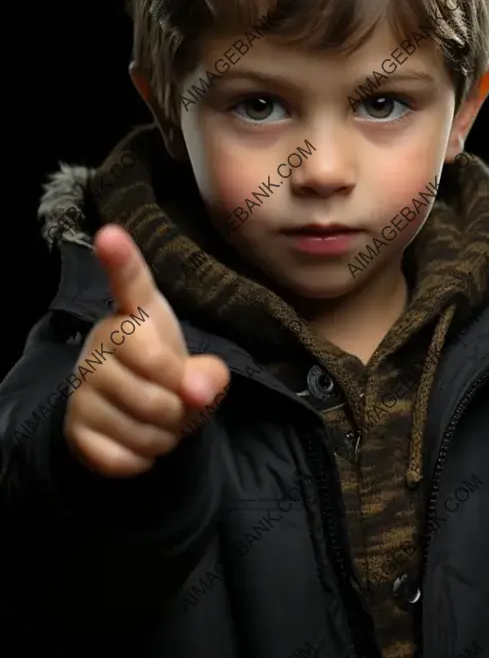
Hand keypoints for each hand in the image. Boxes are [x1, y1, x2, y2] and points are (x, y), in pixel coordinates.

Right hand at [64, 224, 229, 477]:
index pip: (129, 282)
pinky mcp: (74, 426)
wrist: (129, 419)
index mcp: (135, 315)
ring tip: (158, 421)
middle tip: (176, 401)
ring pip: (145, 423)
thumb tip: (197, 391)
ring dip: (166, 435)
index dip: (121, 259)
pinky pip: (124, 455)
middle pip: (158, 375)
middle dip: (182, 402)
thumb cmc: (166, 380)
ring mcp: (82, 384)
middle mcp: (101, 340)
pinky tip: (136, 441)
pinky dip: (143, 459)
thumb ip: (209, 374)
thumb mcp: (197, 373)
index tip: (110, 234)